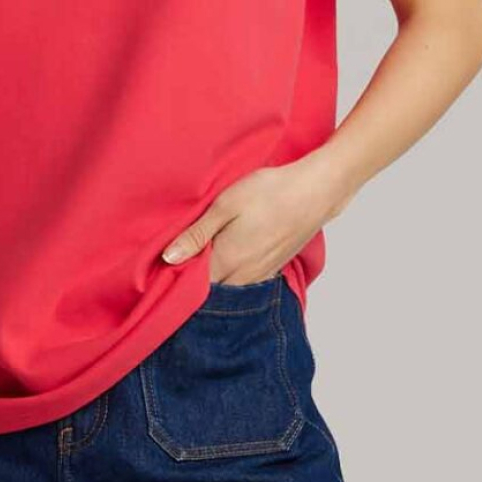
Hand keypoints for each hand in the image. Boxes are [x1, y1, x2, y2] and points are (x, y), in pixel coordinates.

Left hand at [159, 154, 344, 281]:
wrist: (316, 191)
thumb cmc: (270, 192)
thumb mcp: (225, 205)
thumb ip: (196, 235)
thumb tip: (169, 259)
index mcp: (226, 260)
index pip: (192, 284)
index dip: (177, 278)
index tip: (166, 267)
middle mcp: (243, 275)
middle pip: (211, 290)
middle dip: (194, 282)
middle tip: (182, 265)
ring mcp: (262, 274)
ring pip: (230, 289)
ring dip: (215, 281)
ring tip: (205, 262)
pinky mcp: (275, 268)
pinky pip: (247, 283)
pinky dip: (235, 279)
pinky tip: (232, 262)